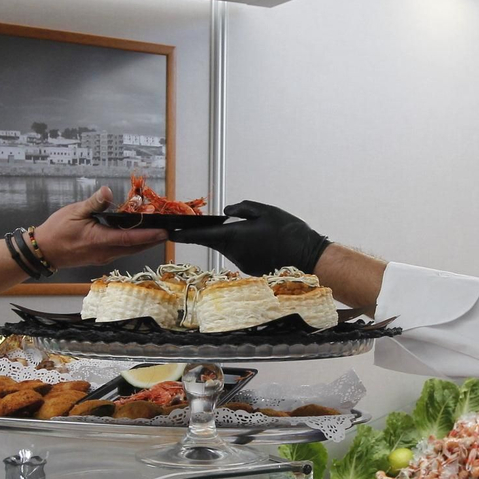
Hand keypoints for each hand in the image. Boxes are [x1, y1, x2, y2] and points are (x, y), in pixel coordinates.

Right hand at [33, 187, 166, 268]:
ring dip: (144, 243)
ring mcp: (103, 257)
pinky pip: (121, 251)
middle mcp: (105, 252)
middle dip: (153, 240)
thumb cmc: (56, 231)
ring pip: (129, 251)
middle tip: (168, 231)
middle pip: (135, 248)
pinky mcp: (100, 257)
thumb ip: (94, 202)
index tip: (164, 232)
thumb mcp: (74, 212)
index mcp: (99, 241)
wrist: (43, 251)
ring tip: (157, 232)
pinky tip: (136, 236)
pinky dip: (132, 244)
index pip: (130, 239)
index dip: (149, 235)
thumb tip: (107, 191)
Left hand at [169, 200, 329, 274]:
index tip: (170, 233)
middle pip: (215, 241)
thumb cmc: (288, 231)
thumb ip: (242, 208)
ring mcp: (241, 263)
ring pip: (228, 247)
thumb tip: (226, 211)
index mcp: (233, 236)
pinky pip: (240, 254)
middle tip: (223, 222)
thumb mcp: (265, 210)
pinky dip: (244, 246)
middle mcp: (233, 253)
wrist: (308, 257)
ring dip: (233, 238)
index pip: (201, 236)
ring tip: (256, 231)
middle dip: (213, 231)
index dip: (184, 234)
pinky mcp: (249, 269)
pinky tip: (261, 242)